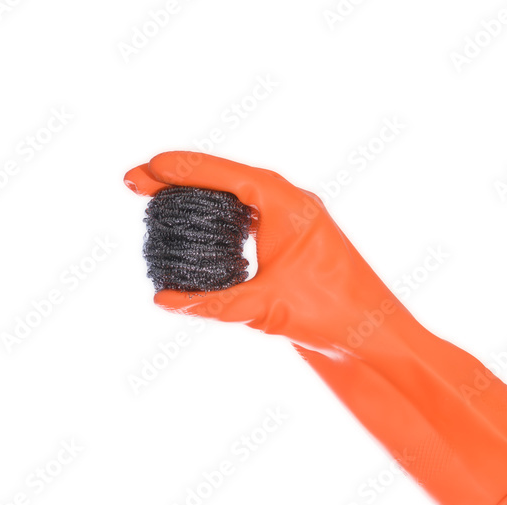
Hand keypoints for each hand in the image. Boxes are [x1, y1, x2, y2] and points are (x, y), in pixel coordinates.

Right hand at [124, 151, 413, 354]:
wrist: (373, 333)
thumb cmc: (330, 314)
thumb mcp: (263, 309)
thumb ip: (210, 305)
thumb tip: (161, 300)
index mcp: (285, 202)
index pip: (222, 173)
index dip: (179, 168)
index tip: (144, 169)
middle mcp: (290, 200)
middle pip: (223, 176)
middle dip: (177, 178)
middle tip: (133, 184)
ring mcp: (294, 216)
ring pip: (235, 192)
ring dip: (196, 193)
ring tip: (156, 198)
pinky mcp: (294, 236)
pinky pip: (248, 212)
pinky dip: (218, 212)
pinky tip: (197, 223)